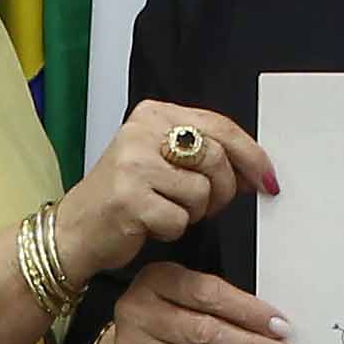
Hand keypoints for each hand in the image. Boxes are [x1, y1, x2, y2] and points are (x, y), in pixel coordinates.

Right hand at [47, 103, 274, 286]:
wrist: (76, 229)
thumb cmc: (125, 196)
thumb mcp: (162, 160)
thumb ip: (205, 154)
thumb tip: (257, 169)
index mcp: (154, 114)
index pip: (221, 126)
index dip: (252, 155)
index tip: (268, 179)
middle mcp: (141, 132)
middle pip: (217, 158)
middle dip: (223, 190)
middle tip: (208, 205)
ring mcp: (133, 164)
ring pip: (202, 192)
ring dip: (194, 212)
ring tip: (168, 210)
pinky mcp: (129, 198)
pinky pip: (180, 219)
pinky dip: (173, 229)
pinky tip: (151, 224)